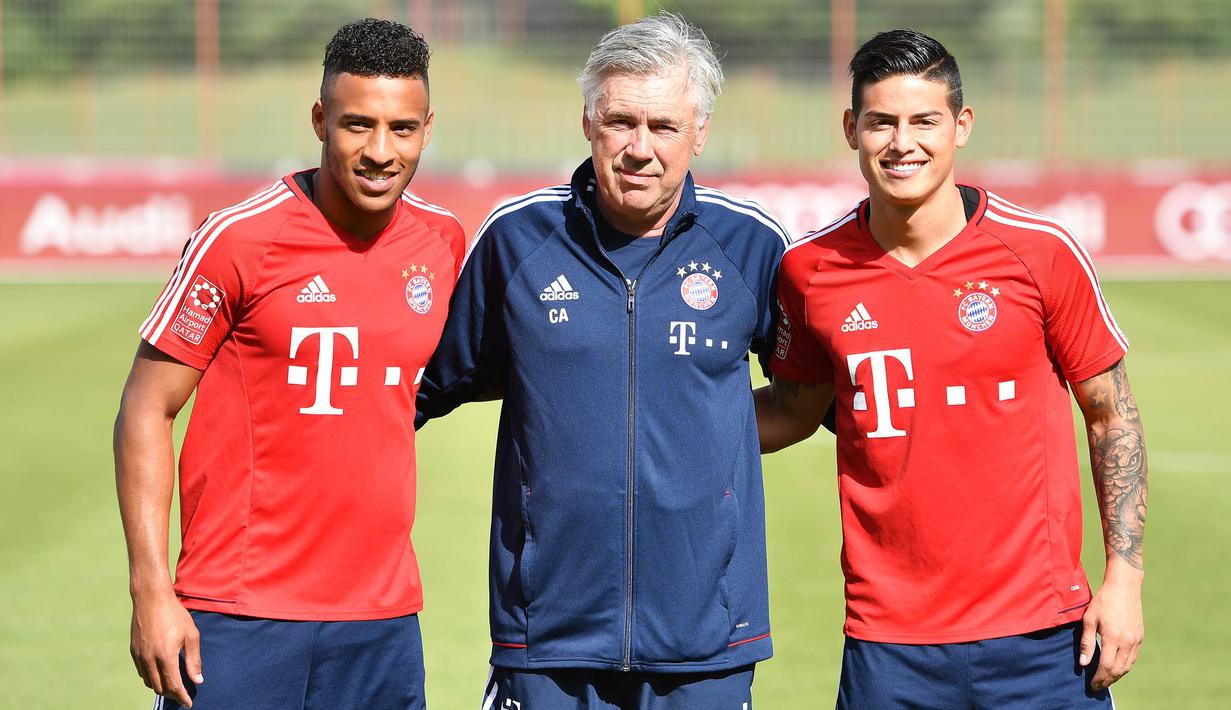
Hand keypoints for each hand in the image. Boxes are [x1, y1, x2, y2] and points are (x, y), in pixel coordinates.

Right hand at [130, 590, 202, 706]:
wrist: (151, 599)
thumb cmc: (175, 614)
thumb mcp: (191, 635)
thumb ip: (194, 660)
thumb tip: (198, 680)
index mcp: (166, 656)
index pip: (174, 686)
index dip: (182, 697)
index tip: (188, 703)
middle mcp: (150, 659)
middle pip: (160, 687)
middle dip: (172, 694)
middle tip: (182, 694)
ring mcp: (139, 656)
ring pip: (149, 682)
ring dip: (161, 687)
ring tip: (172, 686)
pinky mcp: (134, 651)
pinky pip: (142, 672)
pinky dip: (151, 678)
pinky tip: (160, 674)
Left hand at [1079, 564, 1143, 691]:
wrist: (1124, 587)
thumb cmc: (1103, 601)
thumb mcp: (1089, 619)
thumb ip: (1087, 642)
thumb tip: (1083, 663)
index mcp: (1113, 638)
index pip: (1106, 666)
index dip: (1098, 678)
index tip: (1091, 685)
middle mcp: (1127, 642)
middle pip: (1118, 670)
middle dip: (1107, 680)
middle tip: (1097, 686)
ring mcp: (1136, 640)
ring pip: (1127, 666)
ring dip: (1116, 676)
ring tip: (1105, 679)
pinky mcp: (1140, 637)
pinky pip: (1132, 658)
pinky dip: (1123, 666)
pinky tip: (1115, 667)